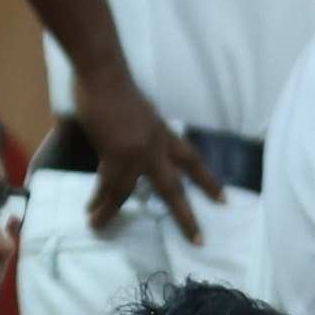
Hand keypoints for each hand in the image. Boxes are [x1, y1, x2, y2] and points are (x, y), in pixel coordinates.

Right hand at [72, 61, 221, 240]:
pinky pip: (105, 186)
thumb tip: (134, 143)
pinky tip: (90, 213)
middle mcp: (155, 147)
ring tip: (100, 226)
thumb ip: (143, 131)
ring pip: (128, 192)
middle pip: (174, 188)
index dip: (208, 181)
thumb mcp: (142, 112)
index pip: (192, 160)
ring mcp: (135, 153)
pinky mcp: (113, 155)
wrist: (103, 74)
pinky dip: (98, 201)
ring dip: (113, 211)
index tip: (223, 200)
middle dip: (186, 216)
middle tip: (198, 239)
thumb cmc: (118, 85)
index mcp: (164, 134)